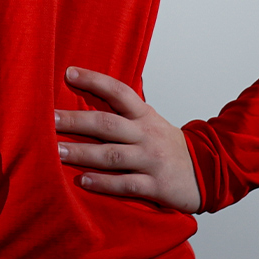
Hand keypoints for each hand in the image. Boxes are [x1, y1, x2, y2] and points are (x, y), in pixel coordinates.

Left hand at [55, 66, 202, 213]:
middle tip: (50, 118)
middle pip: (108, 124)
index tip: (68, 73)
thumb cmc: (168, 146)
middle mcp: (147, 135)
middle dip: (77, 121)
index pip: (119, 92)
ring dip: (83, 153)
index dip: (94, 80)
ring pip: (113, 155)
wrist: (208, 172)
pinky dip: (103, 183)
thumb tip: (89, 93)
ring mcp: (151, 160)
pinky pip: (126, 185)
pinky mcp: (156, 186)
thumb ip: (123, 112)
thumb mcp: (150, 122)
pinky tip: (82, 181)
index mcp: (144, 115)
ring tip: (56, 151)